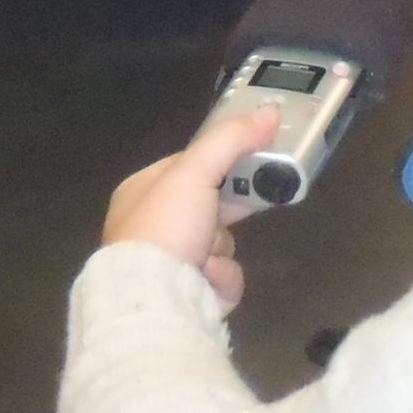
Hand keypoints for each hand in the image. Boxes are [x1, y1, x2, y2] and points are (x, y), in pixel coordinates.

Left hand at [102, 104, 280, 311]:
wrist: (155, 301)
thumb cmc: (166, 227)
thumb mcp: (196, 171)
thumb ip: (232, 139)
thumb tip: (270, 111)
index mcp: (142, 192)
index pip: (192, 165)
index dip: (224, 160)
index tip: (254, 158)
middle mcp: (152, 227)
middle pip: (211, 206)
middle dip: (226, 212)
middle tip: (251, 203)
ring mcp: (168, 264)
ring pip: (220, 242)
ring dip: (221, 249)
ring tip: (207, 259)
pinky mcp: (186, 294)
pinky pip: (221, 276)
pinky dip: (221, 278)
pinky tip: (207, 281)